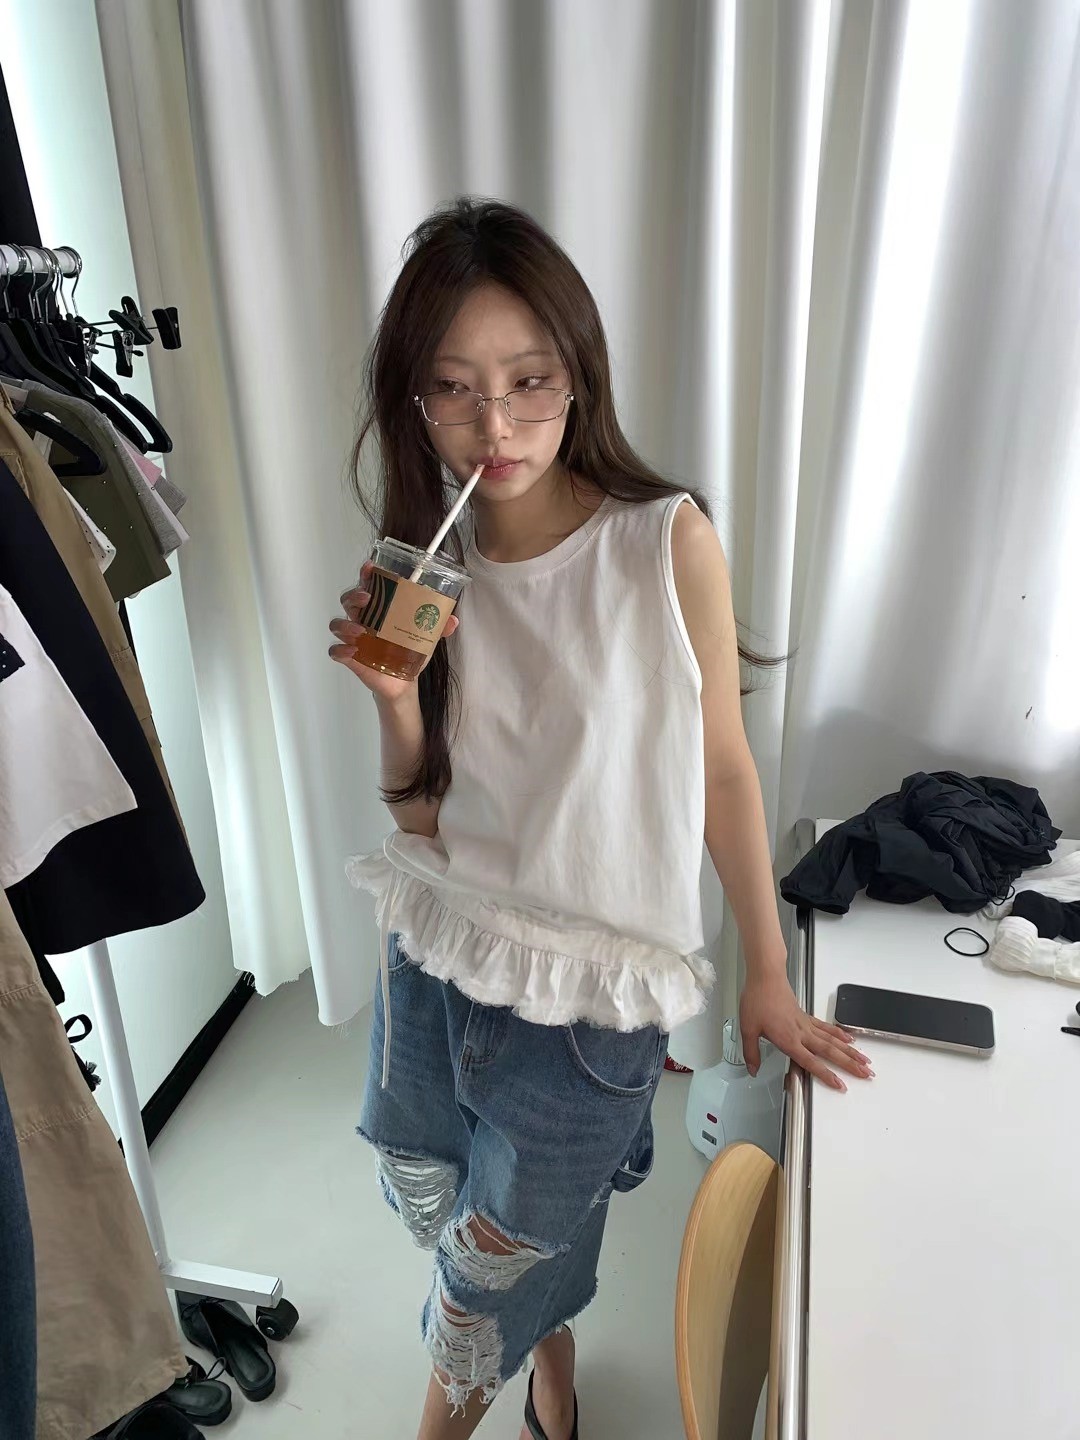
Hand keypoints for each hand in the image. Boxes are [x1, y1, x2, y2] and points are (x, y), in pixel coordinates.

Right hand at [328, 563, 459, 701]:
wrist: (403, 682)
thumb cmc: (409, 652)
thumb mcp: (426, 637)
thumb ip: (439, 626)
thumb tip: (453, 620)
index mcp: (379, 609)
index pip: (369, 585)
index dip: (367, 574)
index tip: (370, 567)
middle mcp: (363, 619)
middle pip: (349, 600)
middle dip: (354, 595)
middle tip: (368, 598)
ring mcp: (354, 638)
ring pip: (338, 623)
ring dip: (346, 623)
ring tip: (361, 630)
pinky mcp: (350, 657)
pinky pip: (336, 650)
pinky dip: (341, 649)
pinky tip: (353, 651)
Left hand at [740, 968, 872, 1091]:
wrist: (765, 976)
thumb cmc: (757, 999)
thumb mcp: (747, 1028)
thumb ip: (751, 1052)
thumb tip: (753, 1069)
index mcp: (788, 1039)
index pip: (810, 1062)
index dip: (826, 1075)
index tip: (840, 1084)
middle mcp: (801, 1032)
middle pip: (830, 1052)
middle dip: (849, 1065)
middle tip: (866, 1074)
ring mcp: (806, 1024)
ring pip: (833, 1040)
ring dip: (850, 1051)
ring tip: (865, 1060)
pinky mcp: (806, 1016)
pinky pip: (827, 1028)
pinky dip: (840, 1034)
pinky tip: (849, 1039)